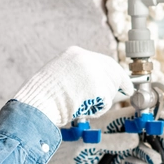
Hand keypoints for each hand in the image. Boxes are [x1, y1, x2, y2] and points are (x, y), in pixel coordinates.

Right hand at [14, 46, 133, 127]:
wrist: (37, 105)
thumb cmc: (43, 96)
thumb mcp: (61, 75)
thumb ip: (81, 75)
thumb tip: (103, 84)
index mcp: (75, 53)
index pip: (104, 61)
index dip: (115, 72)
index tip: (124, 81)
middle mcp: (86, 59)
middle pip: (113, 72)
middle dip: (119, 84)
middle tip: (126, 92)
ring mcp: (93, 73)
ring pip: (110, 88)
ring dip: (103, 100)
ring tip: (82, 105)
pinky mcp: (98, 88)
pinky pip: (106, 102)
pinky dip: (98, 109)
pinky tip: (82, 109)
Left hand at [43, 107, 161, 163]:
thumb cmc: (68, 150)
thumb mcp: (89, 144)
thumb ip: (112, 142)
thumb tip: (135, 139)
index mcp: (109, 122)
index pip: (133, 115)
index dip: (150, 117)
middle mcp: (116, 134)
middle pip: (142, 133)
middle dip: (157, 138)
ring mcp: (118, 150)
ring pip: (140, 149)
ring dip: (150, 154)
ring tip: (155, 160)